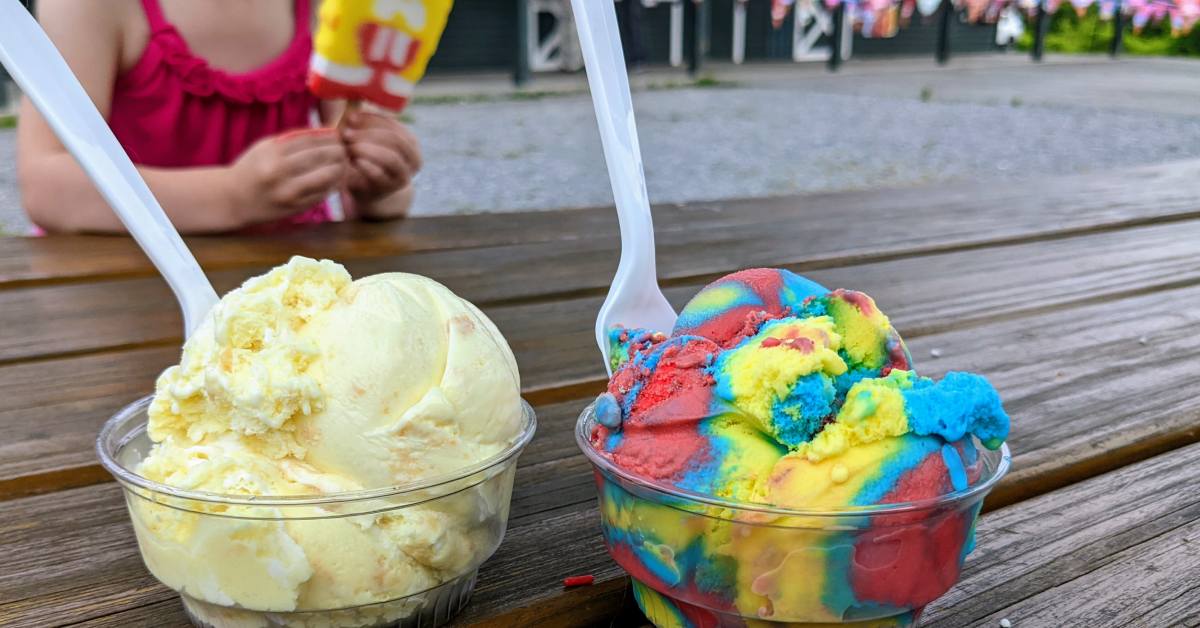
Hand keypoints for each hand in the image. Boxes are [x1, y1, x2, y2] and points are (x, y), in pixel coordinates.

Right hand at [227, 129, 348, 226]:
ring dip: (340, 168)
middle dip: (337, 150)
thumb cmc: (251, 169)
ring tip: (344, 162)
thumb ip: (291, 140)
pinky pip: (322, 193)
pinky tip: (338, 178)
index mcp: (272, 153)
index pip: (309, 140)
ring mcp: (289, 192)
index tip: (337, 135)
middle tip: (344, 148)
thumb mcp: (264, 147)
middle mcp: (280, 172)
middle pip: (320, 156)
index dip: (327, 136)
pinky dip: (334, 184)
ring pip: (326, 176)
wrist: (233, 199)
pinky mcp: (296, 207)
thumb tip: (322, 132)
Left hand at [341, 111, 421, 202]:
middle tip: (347, 133)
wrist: (369, 191)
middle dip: (368, 134)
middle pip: (394, 139)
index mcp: (411, 143)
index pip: (394, 125)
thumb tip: (354, 105)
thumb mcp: (372, 139)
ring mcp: (404, 176)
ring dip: (365, 149)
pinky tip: (353, 161)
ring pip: (389, 157)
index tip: (352, 117)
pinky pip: (378, 174)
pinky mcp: (389, 189)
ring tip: (348, 147)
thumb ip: (369, 124)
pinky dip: (363, 165)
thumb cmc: (368, 158)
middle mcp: (414, 160)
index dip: (372, 119)